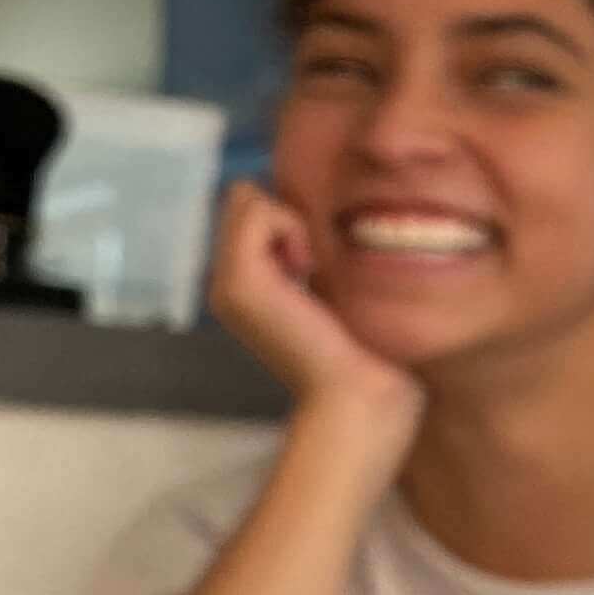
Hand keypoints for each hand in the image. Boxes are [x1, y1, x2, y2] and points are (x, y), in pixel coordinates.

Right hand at [209, 182, 425, 460]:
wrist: (358, 396)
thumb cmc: (366, 350)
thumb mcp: (338, 288)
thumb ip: (318, 252)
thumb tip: (309, 213)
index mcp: (251, 285)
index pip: (252, 208)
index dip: (289, 214)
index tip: (320, 260)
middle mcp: (229, 283)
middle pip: (245, 198)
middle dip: (286, 211)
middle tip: (315, 263)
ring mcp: (227, 282)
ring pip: (248, 199)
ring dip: (291, 220)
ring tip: (311, 268)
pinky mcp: (239, 281)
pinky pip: (259, 210)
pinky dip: (291, 226)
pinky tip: (308, 268)